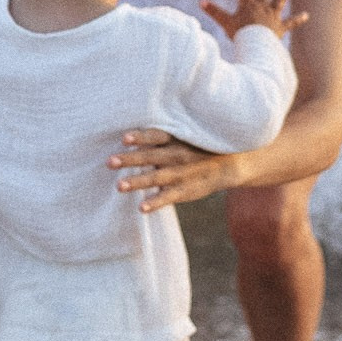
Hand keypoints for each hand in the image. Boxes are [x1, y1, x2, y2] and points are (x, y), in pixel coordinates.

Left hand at [110, 128, 244, 212]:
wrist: (232, 162)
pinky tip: (141, 207)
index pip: (157, 136)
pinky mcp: (186, 190)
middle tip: (109, 162)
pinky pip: (169, 197)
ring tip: (119, 186)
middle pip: (151, 156)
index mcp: (178, 138)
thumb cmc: (200, 144)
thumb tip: (132, 132)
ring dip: (138, 182)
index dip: (141, 137)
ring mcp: (182, 173)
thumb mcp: (188, 132)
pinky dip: (156, 202)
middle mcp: (178, 154)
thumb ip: (164, 134)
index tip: (124, 138)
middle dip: (130, 160)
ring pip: (157, 178)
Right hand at [202, 0, 308, 44]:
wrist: (257, 46)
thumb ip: (214, 12)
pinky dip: (298, 19)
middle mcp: (262, 7)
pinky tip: (306, 15)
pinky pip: (290, 23)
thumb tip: (200, 1)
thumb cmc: (240, 35)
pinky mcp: (280, 28)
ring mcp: (272, 16)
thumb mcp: (225, 22)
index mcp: (248, 5)